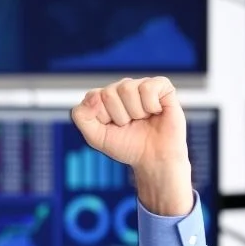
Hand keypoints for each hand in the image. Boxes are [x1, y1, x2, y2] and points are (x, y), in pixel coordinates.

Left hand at [70, 76, 193, 216]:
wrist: (154, 159)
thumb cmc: (127, 146)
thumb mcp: (95, 136)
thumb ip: (82, 116)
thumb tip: (94, 95)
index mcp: (105, 97)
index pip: (93, 97)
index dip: (102, 117)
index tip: (112, 127)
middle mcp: (122, 87)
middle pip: (109, 93)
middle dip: (119, 116)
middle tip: (130, 125)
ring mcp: (142, 85)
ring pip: (127, 88)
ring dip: (135, 112)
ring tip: (142, 119)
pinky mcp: (162, 86)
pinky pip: (148, 88)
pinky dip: (151, 106)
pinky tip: (155, 112)